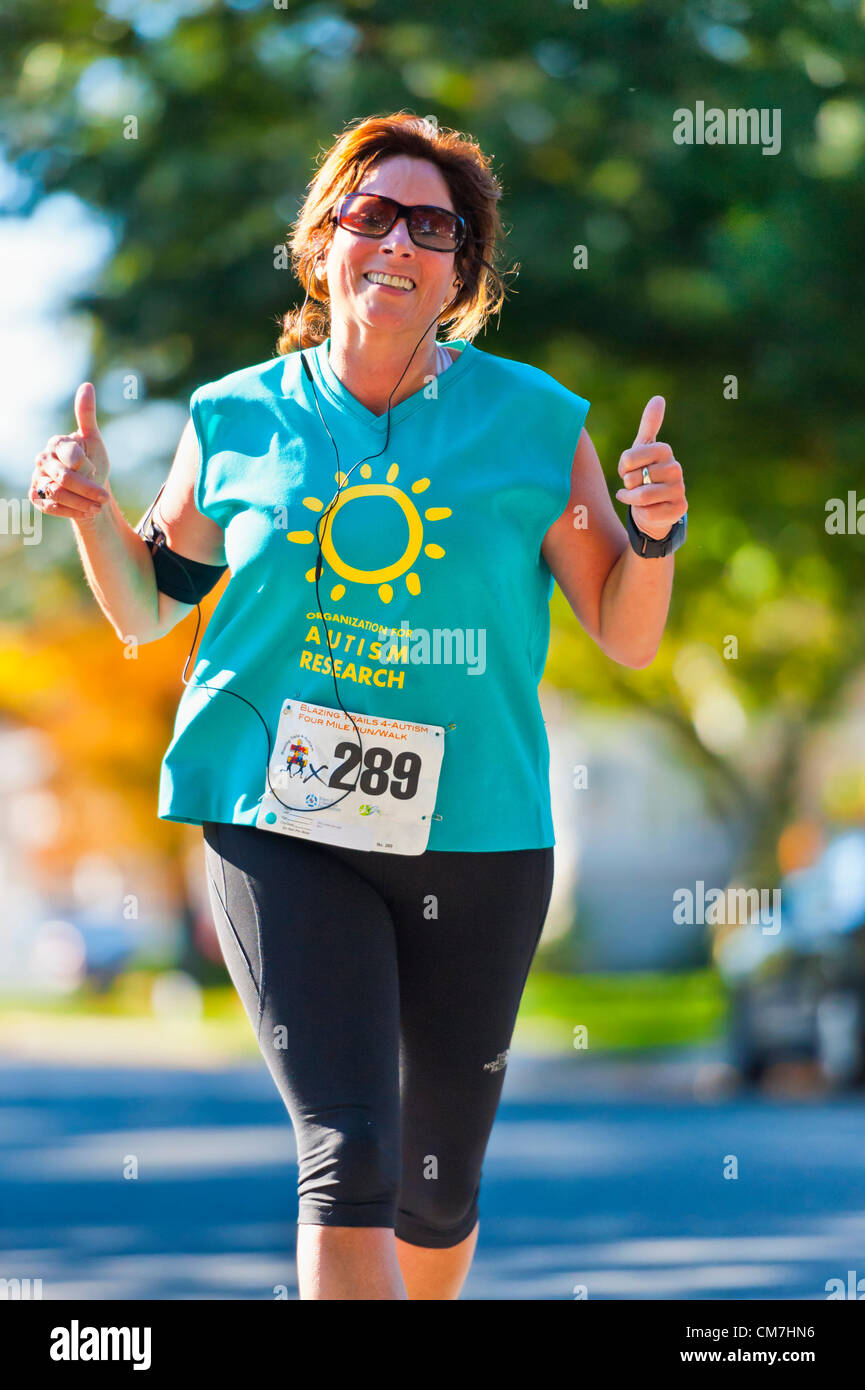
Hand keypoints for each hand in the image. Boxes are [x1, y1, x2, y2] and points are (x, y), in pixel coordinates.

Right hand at [29, 382, 111, 520]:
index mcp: (56, 443)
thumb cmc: (91, 461)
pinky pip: (49, 506)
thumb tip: (86, 386)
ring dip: (81, 503)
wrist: (87, 487)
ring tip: (97, 508)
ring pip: (58, 493)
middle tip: (104, 498)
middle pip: (64, 477)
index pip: (70, 455)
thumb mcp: (94, 440)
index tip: (98, 469)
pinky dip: (70, 511)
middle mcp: (43, 460)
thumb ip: (87, 416)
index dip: (86, 466)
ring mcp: (38, 478)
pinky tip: (86, 512)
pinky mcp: (37, 496)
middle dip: (87, 489)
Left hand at [614, 396, 686, 539]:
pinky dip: (642, 513)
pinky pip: (648, 513)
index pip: (628, 458)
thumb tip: (658, 398)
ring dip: (632, 499)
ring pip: (641, 496)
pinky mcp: (679, 509)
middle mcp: (676, 468)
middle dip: (629, 485)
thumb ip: (649, 425)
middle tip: (637, 484)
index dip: (622, 468)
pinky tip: (647, 510)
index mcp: (664, 450)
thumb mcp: (643, 449)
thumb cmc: (646, 474)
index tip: (629, 470)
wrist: (655, 507)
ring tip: (637, 497)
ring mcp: (679, 489)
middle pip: (634, 478)